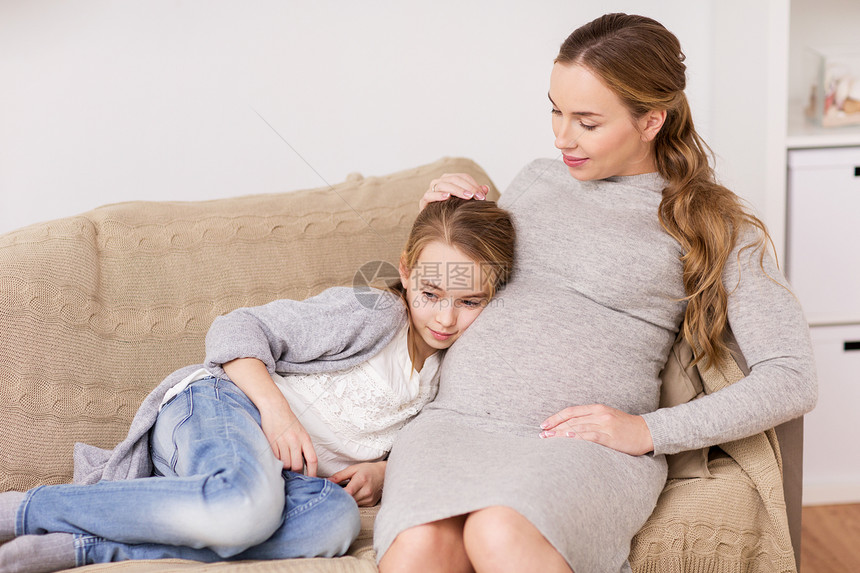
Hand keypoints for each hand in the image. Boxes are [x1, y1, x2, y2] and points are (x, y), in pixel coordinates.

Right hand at [259, 402, 318, 476]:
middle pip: (297, 466)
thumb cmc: (289, 422)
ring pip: (286, 464)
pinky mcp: (272, 442)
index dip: (312, 473)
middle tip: (293, 471)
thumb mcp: (301, 433)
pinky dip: (277, 460)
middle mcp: (295, 441)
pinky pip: (276, 458)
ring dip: (285, 466)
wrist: (275, 408)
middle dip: (295, 472)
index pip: (312, 460)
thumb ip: (303, 447)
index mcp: (305, 438)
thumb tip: (304, 466)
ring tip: (284, 459)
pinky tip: (277, 454)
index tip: (311, 481)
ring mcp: (283, 442)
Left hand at [328, 461, 386, 505]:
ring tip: (342, 495)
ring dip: (346, 501)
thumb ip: (339, 476)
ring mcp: (369, 499)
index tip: (330, 494)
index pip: (348, 491)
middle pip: (349, 499)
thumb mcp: (353, 469)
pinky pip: (357, 505)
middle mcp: (366, 491)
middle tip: (332, 496)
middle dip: (340, 498)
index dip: (339, 494)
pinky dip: (352, 502)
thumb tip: (326, 481)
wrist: (383, 474)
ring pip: (352, 504)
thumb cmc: (368, 470)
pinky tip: (351, 497)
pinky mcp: (370, 504)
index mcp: (361, 480)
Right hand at [420, 173, 489, 210]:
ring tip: (467, 197)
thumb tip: (486, 188)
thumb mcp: (466, 202)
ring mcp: (430, 191)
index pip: (463, 177)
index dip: (473, 185)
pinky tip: (447, 197)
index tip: (482, 196)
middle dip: (467, 187)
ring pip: (442, 185)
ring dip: (456, 190)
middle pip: (454, 179)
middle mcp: (439, 183)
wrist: (437, 225)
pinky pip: (429, 195)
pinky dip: (437, 195)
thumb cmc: (453, 211)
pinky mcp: (424, 201)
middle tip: (477, 197)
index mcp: (450, 180)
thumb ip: (475, 194)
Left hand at [538, 404, 653, 455]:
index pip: (571, 411)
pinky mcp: (610, 436)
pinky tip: (567, 438)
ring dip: (560, 434)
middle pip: (571, 419)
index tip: (544, 424)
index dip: (555, 417)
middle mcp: (599, 414)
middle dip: (554, 427)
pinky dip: (577, 437)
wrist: (647, 432)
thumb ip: (591, 419)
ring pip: (577, 427)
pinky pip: (591, 436)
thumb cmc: (625, 427)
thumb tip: (570, 427)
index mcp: (597, 408)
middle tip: (541, 434)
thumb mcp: (607, 417)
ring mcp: (605, 425)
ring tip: (548, 439)